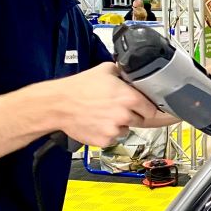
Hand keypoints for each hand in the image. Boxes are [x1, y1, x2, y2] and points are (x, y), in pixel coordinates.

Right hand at [51, 63, 176, 146]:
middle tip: (116, 108)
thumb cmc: (79, 87)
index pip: (151, 109)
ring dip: (119, 125)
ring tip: (103, 115)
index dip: (146, 107)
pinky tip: (97, 123)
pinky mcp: (105, 140)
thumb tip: (132, 72)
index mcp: (130, 98)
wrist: (59, 104)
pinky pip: (113, 138)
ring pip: (126, 130)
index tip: (142, 107)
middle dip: (132, 115)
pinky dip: (107, 133)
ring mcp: (115, 130)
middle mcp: (125, 115)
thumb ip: (123, 73)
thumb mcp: (105, 70)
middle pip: (140, 120)